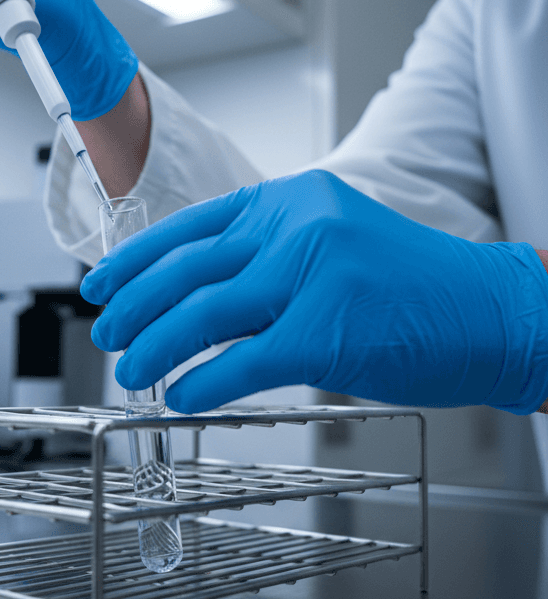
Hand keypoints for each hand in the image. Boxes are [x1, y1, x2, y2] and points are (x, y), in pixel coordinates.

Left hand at [81, 169, 547, 413]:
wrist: (496, 312)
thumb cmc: (412, 286)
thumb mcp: (330, 244)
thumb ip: (265, 257)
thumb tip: (193, 296)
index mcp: (290, 200)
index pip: (190, 226)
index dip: (135, 259)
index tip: (101, 284)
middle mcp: (295, 226)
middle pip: (186, 270)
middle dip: (134, 308)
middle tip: (108, 336)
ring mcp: (312, 274)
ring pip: (202, 314)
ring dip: (156, 348)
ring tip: (133, 372)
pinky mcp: (326, 329)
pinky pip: (242, 362)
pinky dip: (203, 383)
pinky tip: (183, 397)